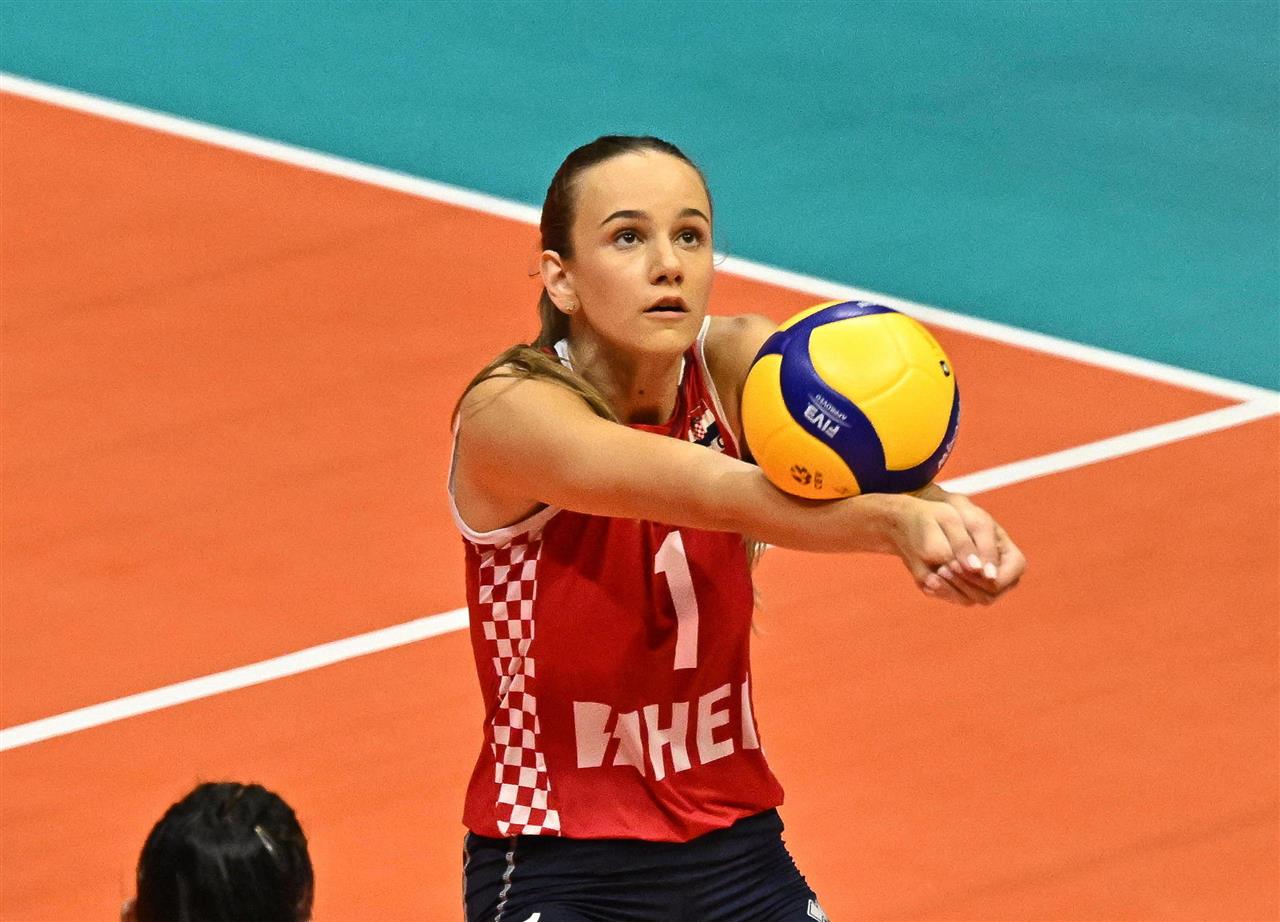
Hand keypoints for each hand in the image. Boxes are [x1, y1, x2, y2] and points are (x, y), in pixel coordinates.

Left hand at [889, 489, 1025, 605]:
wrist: (949, 515)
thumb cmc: (967, 515)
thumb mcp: (977, 525)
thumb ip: (985, 549)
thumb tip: (989, 576)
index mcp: (1014, 561)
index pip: (1000, 582)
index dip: (980, 579)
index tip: (956, 566)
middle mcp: (1005, 577)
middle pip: (988, 595)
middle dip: (965, 584)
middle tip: (942, 569)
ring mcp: (990, 585)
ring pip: (975, 599)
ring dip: (955, 588)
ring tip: (937, 571)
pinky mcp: (973, 588)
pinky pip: (963, 598)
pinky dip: (948, 590)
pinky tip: (934, 577)